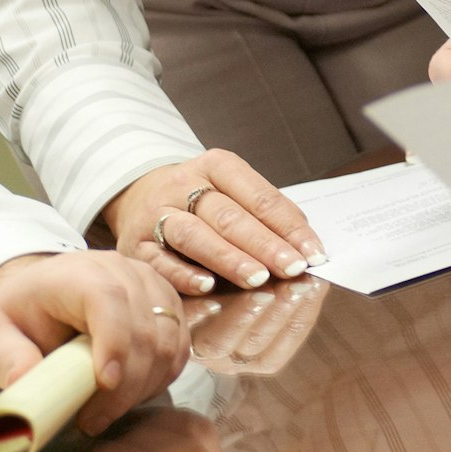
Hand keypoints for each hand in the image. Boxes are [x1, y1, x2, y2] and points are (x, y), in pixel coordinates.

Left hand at [0, 252, 189, 428]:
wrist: (46, 291)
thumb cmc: (23, 313)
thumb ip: (6, 355)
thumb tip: (23, 379)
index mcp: (78, 272)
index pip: (108, 299)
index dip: (113, 341)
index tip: (104, 383)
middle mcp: (123, 271)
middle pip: (144, 329)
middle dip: (125, 384)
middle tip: (92, 420)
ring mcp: (152, 286)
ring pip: (167, 343)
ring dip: (143, 387)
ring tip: (106, 412)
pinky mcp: (169, 305)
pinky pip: (178, 349)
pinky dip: (159, 379)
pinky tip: (130, 395)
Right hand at [106, 150, 318, 292]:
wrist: (137, 194)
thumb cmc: (200, 199)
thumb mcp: (232, 189)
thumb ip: (265, 214)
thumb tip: (305, 248)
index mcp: (216, 165)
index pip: (259, 196)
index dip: (288, 226)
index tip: (314, 253)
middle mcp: (183, 185)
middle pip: (229, 216)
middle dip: (265, 244)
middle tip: (293, 268)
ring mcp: (156, 215)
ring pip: (195, 235)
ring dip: (229, 258)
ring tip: (259, 279)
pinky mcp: (136, 245)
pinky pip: (160, 262)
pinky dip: (184, 274)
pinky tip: (208, 286)